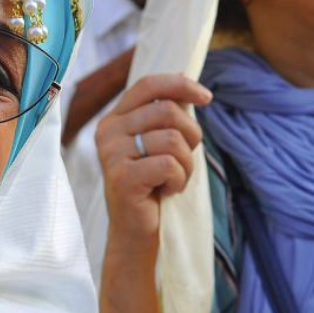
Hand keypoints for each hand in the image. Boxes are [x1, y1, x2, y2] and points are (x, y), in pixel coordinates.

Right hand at [95, 74, 210, 256]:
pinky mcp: (122, 177)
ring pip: (172, 138)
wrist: (134, 231)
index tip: (207, 98)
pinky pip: (169, 165)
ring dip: (186, 164)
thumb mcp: (157, 144)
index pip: (147, 85)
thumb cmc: (150, 186)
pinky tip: (166, 191)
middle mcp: (107, 132)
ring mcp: (111, 154)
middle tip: (184, 160)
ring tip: (173, 180)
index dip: (180, 85)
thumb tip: (185, 81)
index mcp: (114, 119)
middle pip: (167, 110)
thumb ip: (164, 114)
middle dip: (190, 135)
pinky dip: (178, 180)